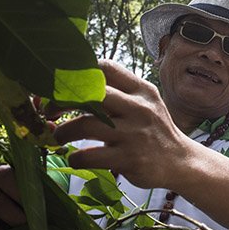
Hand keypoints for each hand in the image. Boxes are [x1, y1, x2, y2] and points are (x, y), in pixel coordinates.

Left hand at [53, 60, 190, 189]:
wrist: (180, 162)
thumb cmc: (153, 131)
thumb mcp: (145, 105)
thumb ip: (118, 94)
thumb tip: (74, 86)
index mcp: (142, 90)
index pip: (105, 67)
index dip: (77, 74)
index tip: (62, 87)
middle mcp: (139, 108)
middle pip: (91, 93)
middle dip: (61, 100)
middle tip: (49, 110)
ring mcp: (135, 134)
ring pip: (85, 124)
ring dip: (63, 131)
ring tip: (59, 136)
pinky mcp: (129, 159)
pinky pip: (89, 156)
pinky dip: (75, 157)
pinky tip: (76, 158)